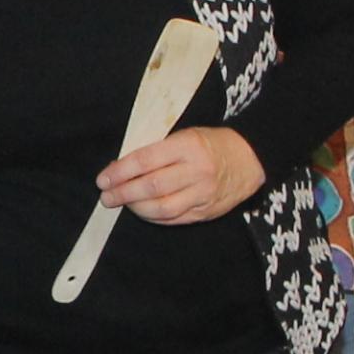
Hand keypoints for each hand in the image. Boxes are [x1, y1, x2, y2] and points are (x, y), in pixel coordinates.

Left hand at [98, 126, 266, 227]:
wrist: (250, 159)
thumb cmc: (212, 143)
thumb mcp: (186, 135)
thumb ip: (158, 150)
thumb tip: (121, 168)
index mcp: (188, 145)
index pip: (145, 161)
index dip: (120, 172)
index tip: (103, 179)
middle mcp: (197, 171)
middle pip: (151, 187)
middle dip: (123, 193)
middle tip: (106, 196)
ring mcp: (203, 194)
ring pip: (161, 208)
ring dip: (136, 208)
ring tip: (123, 203)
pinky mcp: (206, 212)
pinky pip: (173, 219)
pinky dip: (153, 217)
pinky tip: (142, 211)